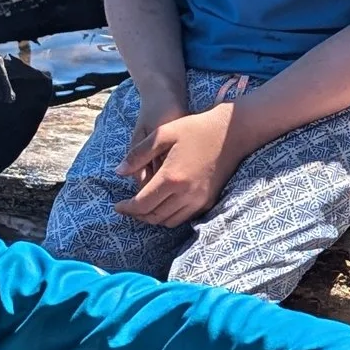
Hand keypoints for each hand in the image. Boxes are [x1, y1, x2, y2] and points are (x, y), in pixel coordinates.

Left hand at [115, 89, 245, 227]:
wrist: (232, 132)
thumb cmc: (195, 129)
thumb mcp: (162, 134)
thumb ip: (138, 154)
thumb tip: (118, 172)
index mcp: (171, 178)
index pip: (142, 205)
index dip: (127, 208)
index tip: (117, 205)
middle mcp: (186, 194)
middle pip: (154, 217)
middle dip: (138, 215)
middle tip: (128, 207)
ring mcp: (199, 200)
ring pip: (169, 221)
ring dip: (153, 217)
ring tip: (144, 206)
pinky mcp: (208, 201)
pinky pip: (184, 218)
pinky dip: (170, 215)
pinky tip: (164, 204)